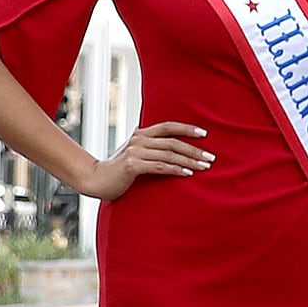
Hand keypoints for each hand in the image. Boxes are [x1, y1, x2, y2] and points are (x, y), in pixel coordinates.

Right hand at [82, 122, 211, 199]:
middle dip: (194, 149)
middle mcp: (139, 139)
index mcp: (141, 134)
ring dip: (189, 161)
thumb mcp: (134, 152)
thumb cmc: (118, 169)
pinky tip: (187, 173)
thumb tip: (165, 141)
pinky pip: (159, 166)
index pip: (168, 126)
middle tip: (211, 157)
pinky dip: (175, 169)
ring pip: (169, 155)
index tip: (205, 134)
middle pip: (172, 142)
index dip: (187, 128)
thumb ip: (149, 145)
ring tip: (204, 167)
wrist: (97, 180)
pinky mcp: (132, 165)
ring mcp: (135, 151)